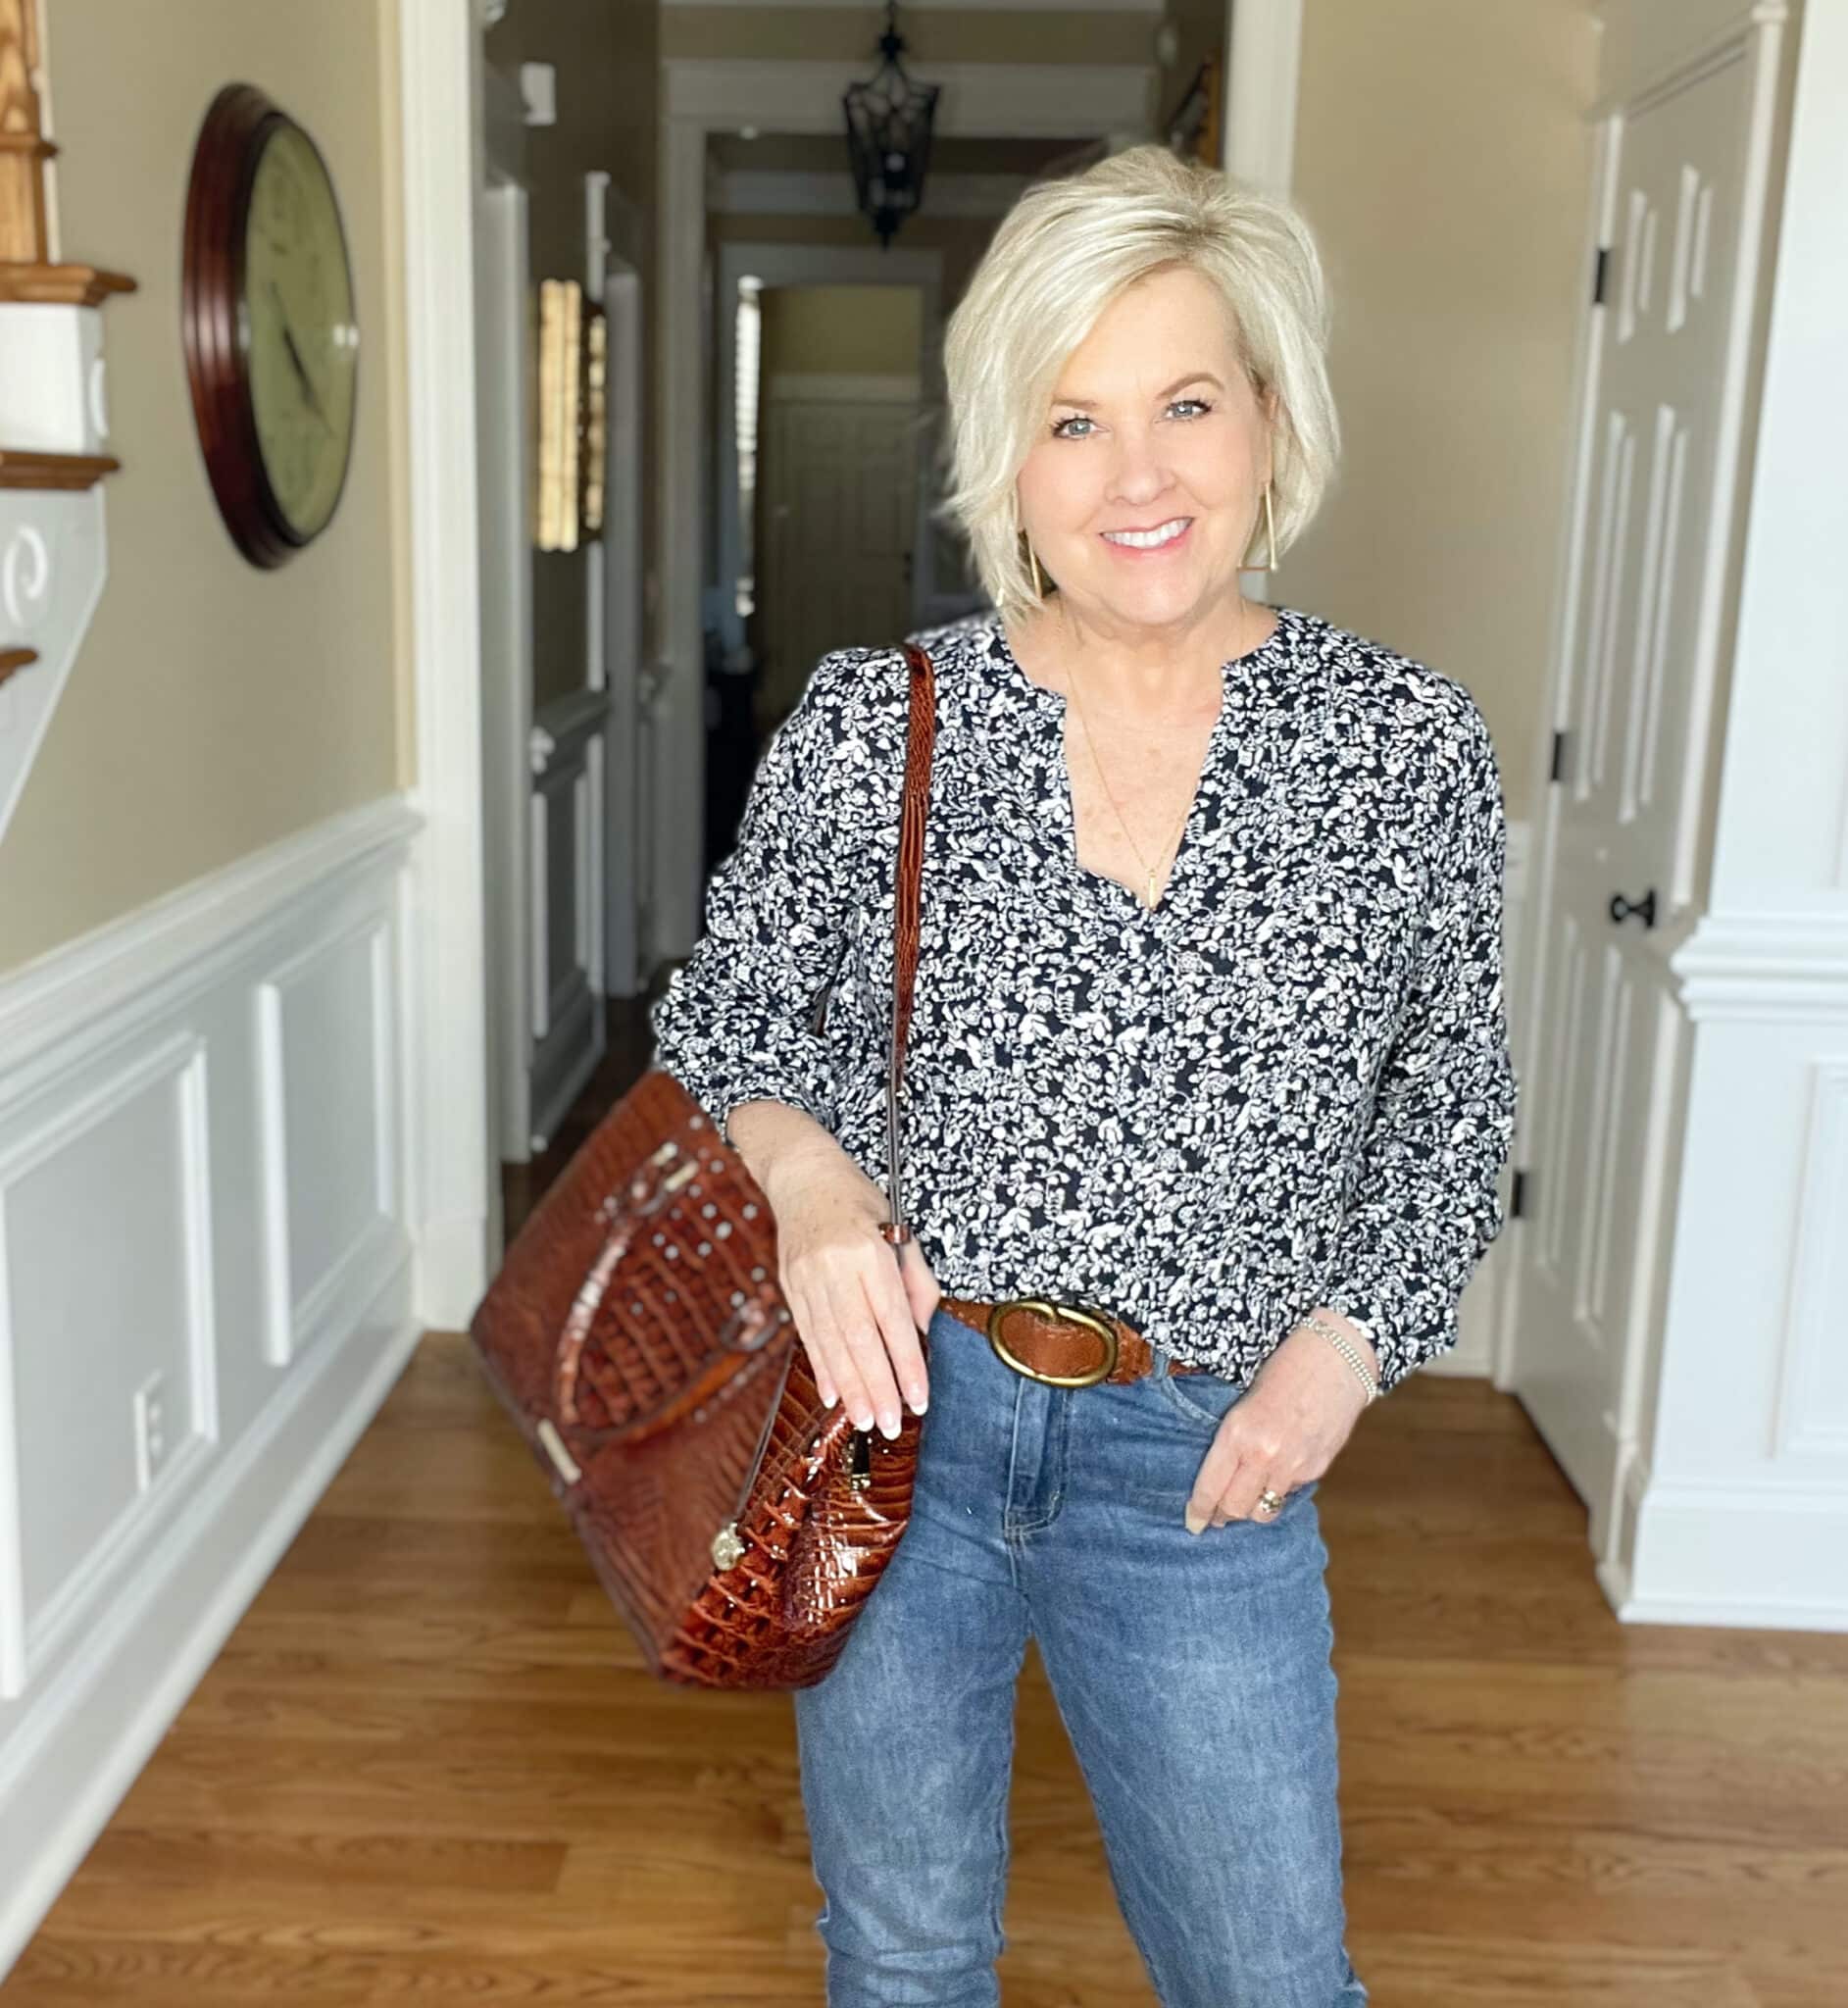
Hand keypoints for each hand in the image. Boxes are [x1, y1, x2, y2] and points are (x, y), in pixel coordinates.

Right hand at [757, 1138, 938, 1438]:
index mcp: (869, 1251)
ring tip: (866, 1420)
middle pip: (859, 1339)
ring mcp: (806, 1278)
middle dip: (877, 1387)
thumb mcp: (900, 1229)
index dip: (906, 1363)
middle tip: (890, 1424)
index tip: (919, 1397)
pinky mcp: (789, 1286)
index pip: (892, 1319)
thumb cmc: (860, 1200)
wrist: (802, 1175)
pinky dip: (821, 1367)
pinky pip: (807, 1334)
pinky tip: (832, 1395)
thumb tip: (921, 1332)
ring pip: (830, 1343)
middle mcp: (835, 1267)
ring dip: (849, 1388)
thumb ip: (915, 1282)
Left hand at [1183, 1308, 1376, 1533]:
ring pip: (1264, 1510)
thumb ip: (1233, 1440)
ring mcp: (1293, 1466)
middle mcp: (1264, 1455)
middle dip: (1222, 1516)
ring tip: (1245, 1501)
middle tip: (1216, 1516)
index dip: (1199, 1511)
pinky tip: (1275, 1478)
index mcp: (1237, 1433)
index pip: (1211, 1488)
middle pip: (1236, 1509)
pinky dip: (1278, 1491)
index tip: (1193, 1522)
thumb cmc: (1284, 1369)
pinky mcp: (1317, 1469)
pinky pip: (1289, 1494)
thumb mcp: (1244, 1401)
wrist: (1336, 1359)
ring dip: (1252, 1509)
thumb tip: (1222, 1474)